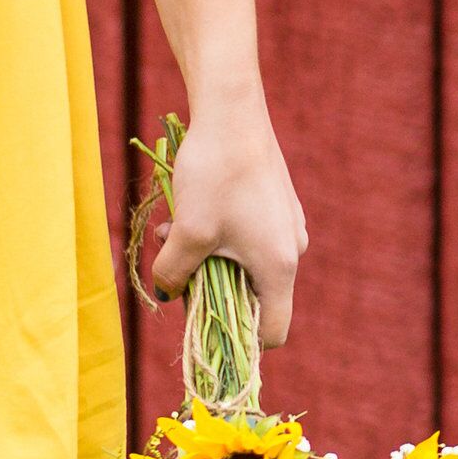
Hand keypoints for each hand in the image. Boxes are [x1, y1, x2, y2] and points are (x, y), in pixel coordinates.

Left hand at [146, 93, 307, 347]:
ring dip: (200, 261)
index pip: (272, 331)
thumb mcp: (186, 233)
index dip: (238, 344)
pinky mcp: (271, 209)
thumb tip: (166, 294)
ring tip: (170, 232)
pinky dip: (211, 238)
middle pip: (249, 299)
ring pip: (238, 266)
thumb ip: (174, 274)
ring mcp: (283, 228)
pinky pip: (241, 241)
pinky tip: (182, 216)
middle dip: (205, 291)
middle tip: (172, 269)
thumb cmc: (214, 175)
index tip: (201, 335)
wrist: (233, 113)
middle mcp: (291, 251)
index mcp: (280, 266)